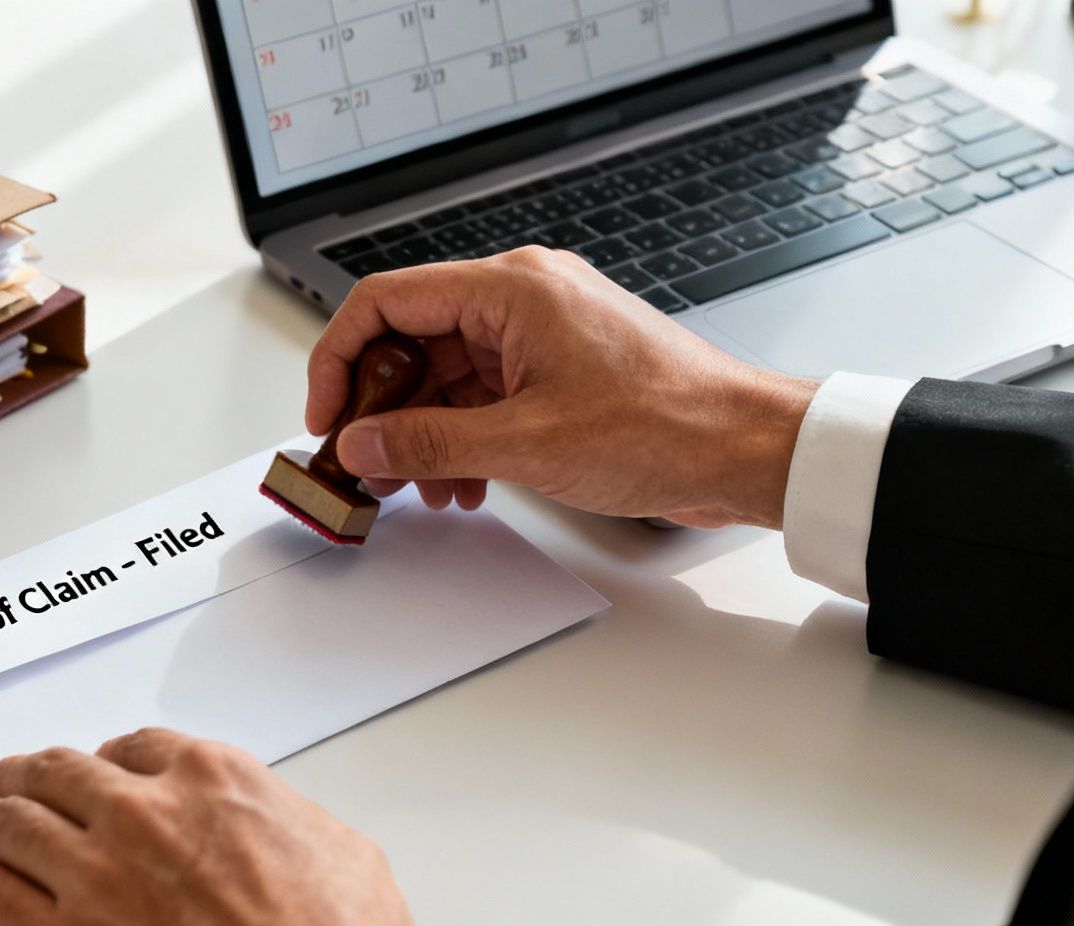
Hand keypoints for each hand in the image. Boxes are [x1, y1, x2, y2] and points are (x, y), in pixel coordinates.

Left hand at [0, 729, 410, 925]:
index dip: (102, 762)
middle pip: (57, 777)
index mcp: (211, 780)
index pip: (135, 751)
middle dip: (21, 775)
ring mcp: (95, 875)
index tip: (88, 772)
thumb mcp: (341, 850)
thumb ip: (288, 822)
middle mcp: (143, 813)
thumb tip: (279, 829)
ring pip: (11, 826)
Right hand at [308, 247, 821, 528]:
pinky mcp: (560, 370)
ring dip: (425, 433)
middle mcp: (523, 298)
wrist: (745, 449)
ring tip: (420, 489)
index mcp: (510, 288)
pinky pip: (485, 395)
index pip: (386, 302)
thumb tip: (362, 444)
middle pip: (412, 340)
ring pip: (447, 375)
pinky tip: (465, 484)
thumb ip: (429, 443)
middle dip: (383, 408)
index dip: (340, 359)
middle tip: (365, 465)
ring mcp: (543, 334)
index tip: (327, 417)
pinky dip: (464, 437)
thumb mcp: (525, 444)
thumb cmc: (665, 425)